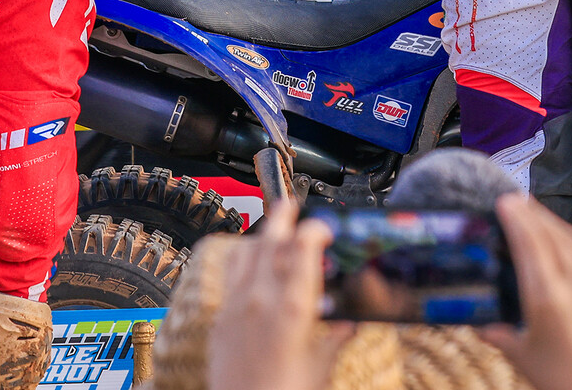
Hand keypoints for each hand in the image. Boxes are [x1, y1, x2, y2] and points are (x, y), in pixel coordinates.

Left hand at [207, 198, 351, 389]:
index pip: (303, 246)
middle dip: (282, 216)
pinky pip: (229, 274)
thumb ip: (336, 338)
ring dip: (261, 234)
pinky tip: (249, 263)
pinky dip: (242, 259)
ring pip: (246, 251)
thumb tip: (350, 323)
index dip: (315, 228)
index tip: (324, 228)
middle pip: (270, 238)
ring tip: (271, 229)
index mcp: (293, 307)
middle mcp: (261, 299)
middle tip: (290, 204)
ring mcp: (236, 306)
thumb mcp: (321, 366)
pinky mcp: (220, 319)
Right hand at [480, 193, 571, 389]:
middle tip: (518, 200)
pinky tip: (567, 241)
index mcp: (548, 298)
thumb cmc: (568, 384)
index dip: (517, 219)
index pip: (530, 244)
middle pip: (552, 236)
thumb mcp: (525, 359)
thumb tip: (485, 327)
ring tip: (538, 213)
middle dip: (533, 214)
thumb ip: (503, 337)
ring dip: (554, 222)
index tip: (506, 202)